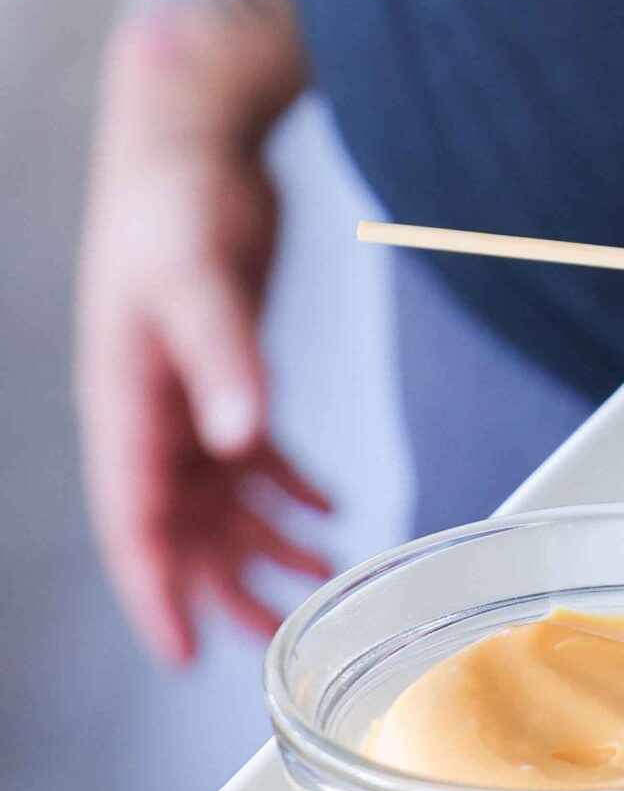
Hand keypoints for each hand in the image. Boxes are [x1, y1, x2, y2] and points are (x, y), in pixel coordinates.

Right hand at [76, 91, 332, 664]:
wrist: (189, 140)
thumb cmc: (174, 204)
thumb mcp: (199, 282)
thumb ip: (225, 361)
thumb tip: (241, 441)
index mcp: (127, 404)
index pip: (136, 521)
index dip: (158, 590)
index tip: (184, 650)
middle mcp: (151, 410)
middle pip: (180, 526)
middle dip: (221, 585)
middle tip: (271, 641)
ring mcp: (186, 392)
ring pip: (220, 496)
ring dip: (265, 540)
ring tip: (323, 578)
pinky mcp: (224, 366)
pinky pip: (251, 450)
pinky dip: (287, 484)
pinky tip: (328, 510)